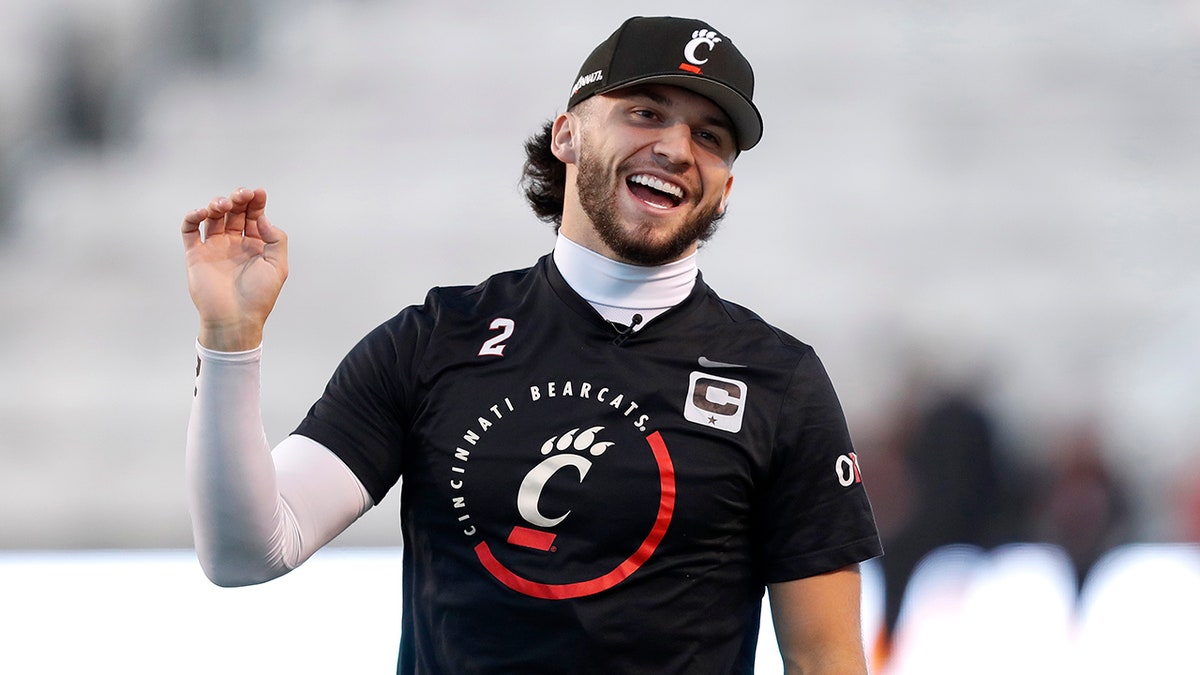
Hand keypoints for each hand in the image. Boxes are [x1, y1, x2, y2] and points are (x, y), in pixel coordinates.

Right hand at [182, 187, 287, 350]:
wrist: (234, 319)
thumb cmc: (258, 297)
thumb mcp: (278, 266)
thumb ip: (275, 239)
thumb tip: (262, 217)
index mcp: (255, 245)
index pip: (254, 216)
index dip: (256, 202)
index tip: (258, 192)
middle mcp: (234, 243)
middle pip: (234, 212)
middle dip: (238, 199)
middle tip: (242, 195)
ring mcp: (214, 247)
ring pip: (213, 216)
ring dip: (217, 204)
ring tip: (224, 204)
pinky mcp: (196, 254)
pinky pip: (190, 229)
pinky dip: (193, 217)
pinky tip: (203, 212)